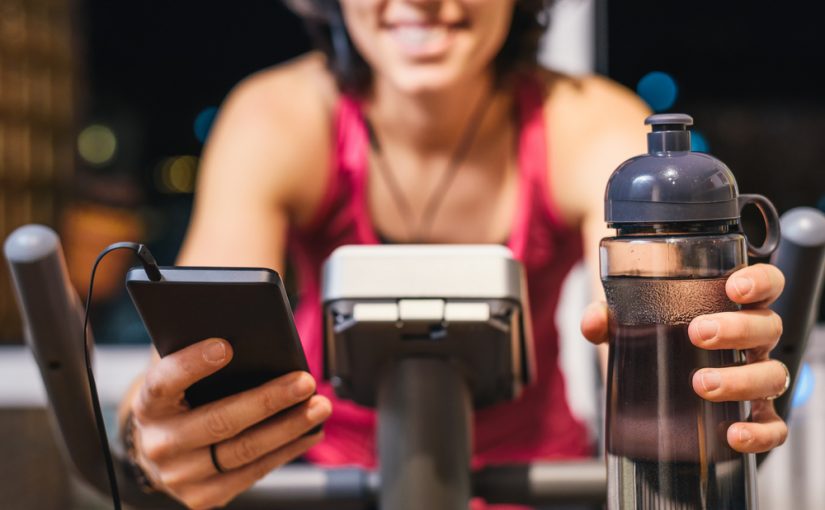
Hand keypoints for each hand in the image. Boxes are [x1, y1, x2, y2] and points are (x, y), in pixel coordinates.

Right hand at [126, 338, 330, 508]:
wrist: (158, 450)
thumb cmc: (179, 399)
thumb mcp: (177, 372)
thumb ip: (196, 350)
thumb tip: (245, 329)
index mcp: (149, 404)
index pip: (165, 381)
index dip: (193, 364)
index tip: (226, 346)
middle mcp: (160, 443)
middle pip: (219, 421)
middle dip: (268, 400)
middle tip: (304, 382)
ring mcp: (181, 475)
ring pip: (243, 450)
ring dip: (289, 428)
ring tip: (319, 407)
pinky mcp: (204, 496)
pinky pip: (253, 473)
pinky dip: (286, 451)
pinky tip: (309, 432)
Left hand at [581, 263, 787, 453]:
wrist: (652, 375)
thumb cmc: (652, 336)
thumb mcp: (628, 320)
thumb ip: (608, 316)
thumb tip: (594, 321)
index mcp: (732, 307)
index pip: (766, 284)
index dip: (760, 282)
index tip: (733, 287)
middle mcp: (751, 340)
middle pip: (768, 327)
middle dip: (737, 329)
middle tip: (698, 333)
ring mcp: (755, 376)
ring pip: (773, 374)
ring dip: (742, 379)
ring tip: (701, 383)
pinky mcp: (753, 416)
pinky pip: (774, 427)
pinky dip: (761, 432)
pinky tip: (733, 433)